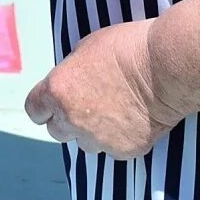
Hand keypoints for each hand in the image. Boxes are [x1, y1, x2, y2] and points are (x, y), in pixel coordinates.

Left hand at [25, 20, 183, 159]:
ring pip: (86, 143)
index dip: (43, 106)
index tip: (51, 104)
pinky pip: (113, 149)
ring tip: (114, 111)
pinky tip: (134, 119)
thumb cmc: (127, 49)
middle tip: (87, 105)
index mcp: (57, 91)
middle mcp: (72, 119)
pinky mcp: (124, 151)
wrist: (165, 68)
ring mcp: (98, 139)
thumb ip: (70, 74)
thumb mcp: (85, 49)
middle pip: (57, 131)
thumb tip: (69, 85)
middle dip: (67, 120)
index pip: (34, 111)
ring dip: (93, 131)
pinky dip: (120, 138)